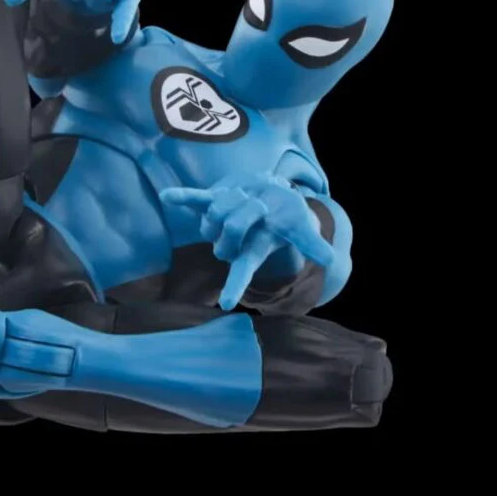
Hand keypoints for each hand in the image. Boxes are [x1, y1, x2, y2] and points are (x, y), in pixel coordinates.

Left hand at [160, 176, 334, 310]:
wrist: (269, 193)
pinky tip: (167, 196)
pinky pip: (194, 198)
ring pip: (213, 214)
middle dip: (241, 217)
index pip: (243, 270)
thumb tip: (330, 258)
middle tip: (257, 206)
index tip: (225, 302)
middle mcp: (231, 238)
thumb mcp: (300, 228)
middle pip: (228, 232)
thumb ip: (312, 243)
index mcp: (253, 249)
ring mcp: (219, 218)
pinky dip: (181, 197)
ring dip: (228, 202)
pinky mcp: (212, 199)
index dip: (235, 285)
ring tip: (246, 197)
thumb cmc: (286, 214)